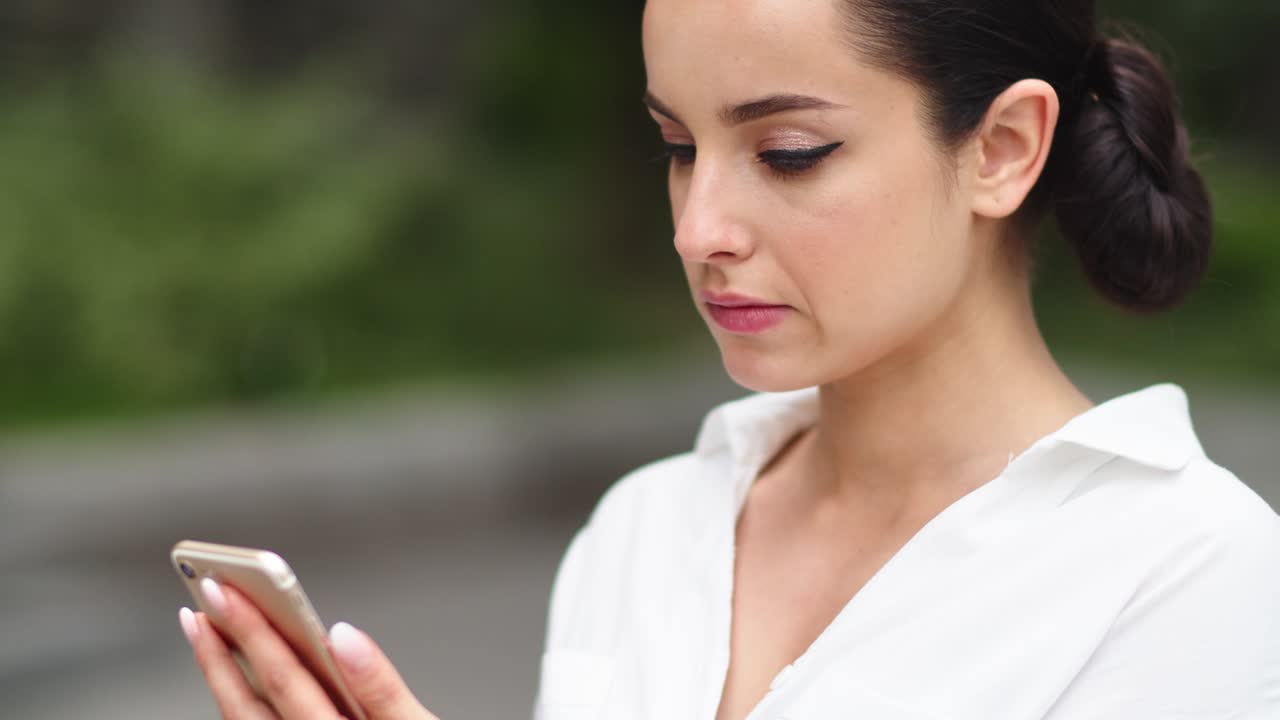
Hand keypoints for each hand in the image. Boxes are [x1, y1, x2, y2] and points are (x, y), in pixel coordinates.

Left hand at [179, 578, 439, 719]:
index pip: (285, 682)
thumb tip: (344, 636)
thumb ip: (382, 688)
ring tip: (206, 631)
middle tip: (202, 599)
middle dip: (221, 650)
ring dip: (220, 675)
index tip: (230, 592)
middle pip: (248, 705)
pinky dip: (237, 704)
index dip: (254, 633)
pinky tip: (235, 681)